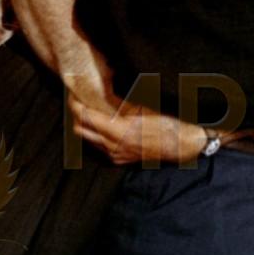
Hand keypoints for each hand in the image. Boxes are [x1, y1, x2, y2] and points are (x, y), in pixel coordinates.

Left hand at [68, 92, 208, 164]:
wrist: (180, 146)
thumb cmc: (164, 124)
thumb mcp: (140, 109)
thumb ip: (118, 105)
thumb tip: (102, 95)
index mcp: (117, 130)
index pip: (85, 116)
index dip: (75, 104)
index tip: (74, 94)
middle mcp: (112, 145)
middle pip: (79, 129)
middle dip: (76, 115)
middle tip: (79, 102)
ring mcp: (114, 155)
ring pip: (88, 139)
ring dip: (85, 125)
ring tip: (90, 112)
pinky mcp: (119, 160)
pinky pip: (99, 147)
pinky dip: (96, 135)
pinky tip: (103, 126)